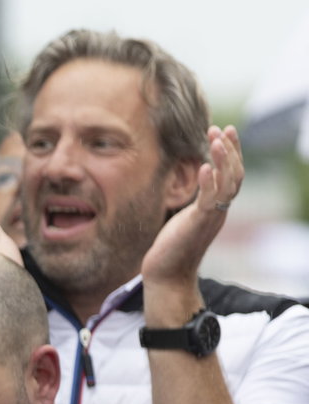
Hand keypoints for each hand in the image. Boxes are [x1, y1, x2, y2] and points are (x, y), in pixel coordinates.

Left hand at [140, 125, 242, 292]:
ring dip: (223, 160)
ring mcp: (212, 217)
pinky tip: (204, 166)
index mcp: (217, 207)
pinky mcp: (199, 224)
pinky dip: (209, 182)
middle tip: (221, 129)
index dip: (230, 152)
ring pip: (228, 184)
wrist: (167, 274)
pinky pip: (210, 200)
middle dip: (230, 150)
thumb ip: (191, 200)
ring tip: (216, 139)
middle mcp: (219, 211)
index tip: (223, 131)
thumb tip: (187, 183)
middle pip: (235, 175)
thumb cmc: (172, 247)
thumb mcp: (183, 217)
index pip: (231, 175)